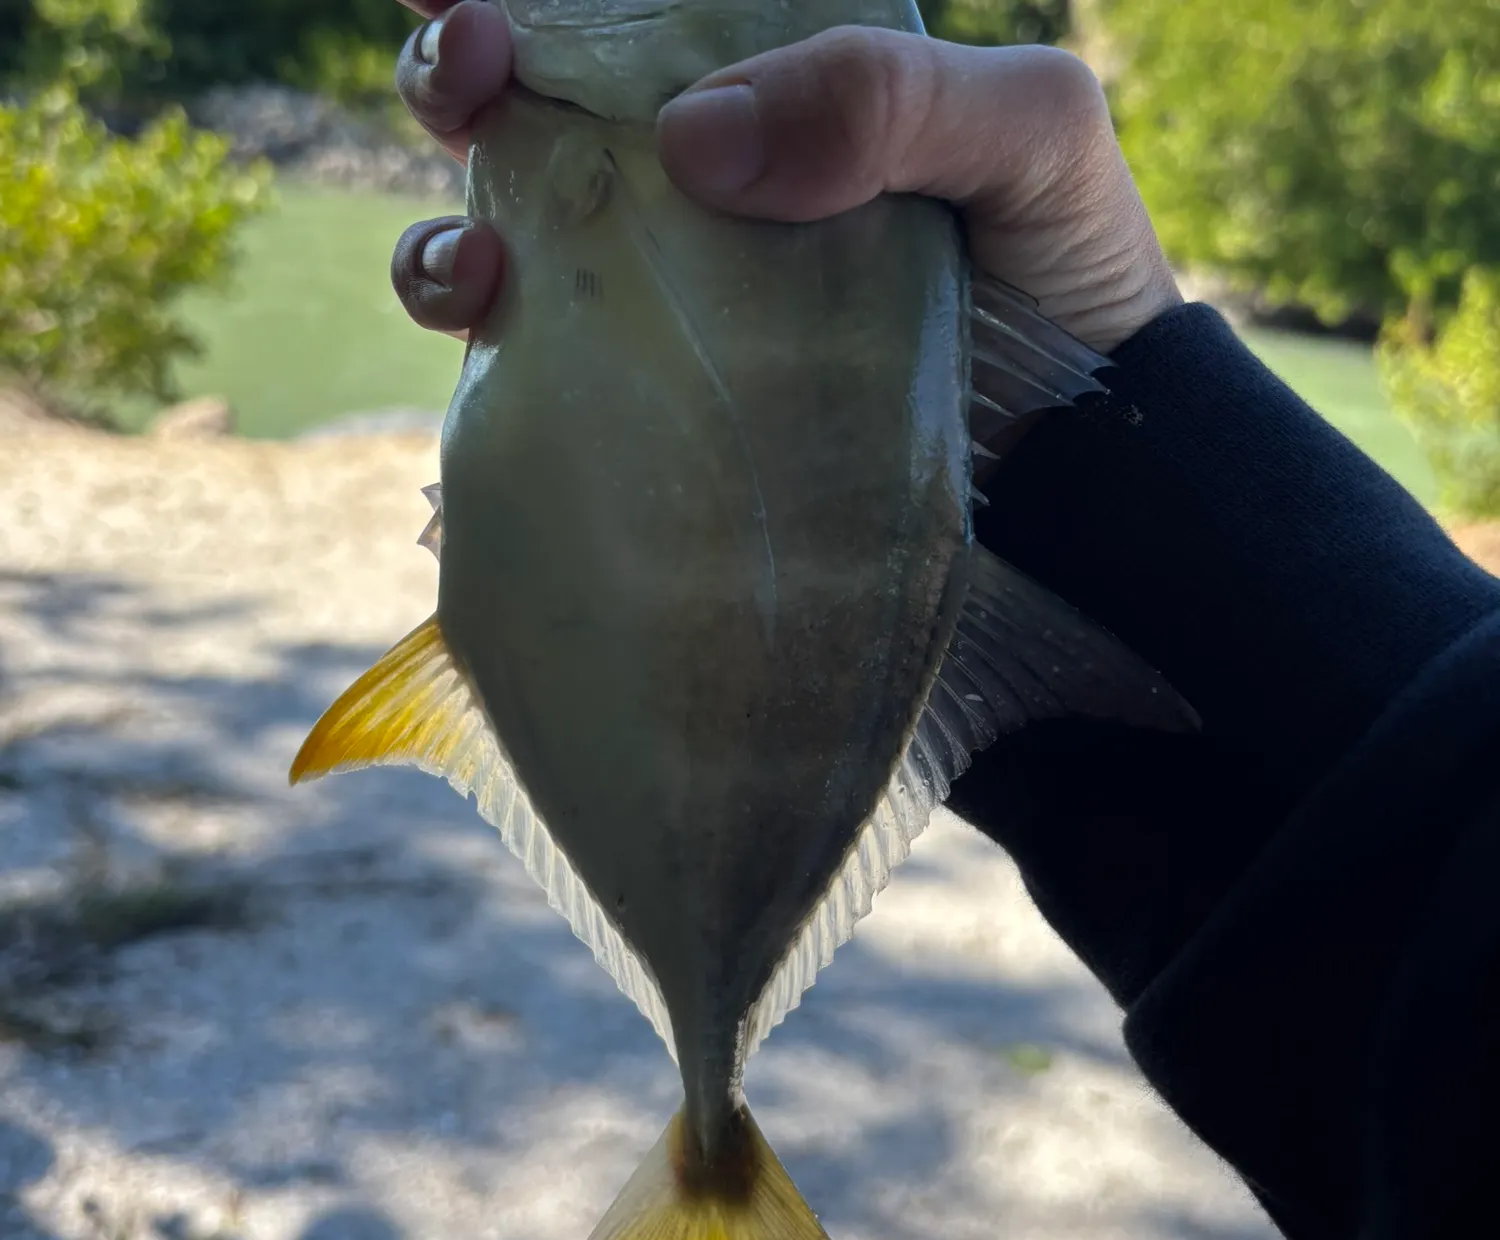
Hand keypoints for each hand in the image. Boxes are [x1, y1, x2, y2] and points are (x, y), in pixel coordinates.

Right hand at [388, 1, 1180, 356]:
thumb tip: (694, 139)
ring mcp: (673, 305)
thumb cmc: (1067, 274)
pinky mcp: (663, 414)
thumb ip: (891, 95)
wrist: (1076, 463)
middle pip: (532, 111)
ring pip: (506, 245)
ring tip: (475, 264)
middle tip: (470, 71)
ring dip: (443, 239)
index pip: (629, 9)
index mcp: (774, 90)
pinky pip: (543, 382)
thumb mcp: (1026, 137)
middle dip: (456, 70)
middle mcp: (702, 190)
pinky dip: (489, 362)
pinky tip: (496, 344)